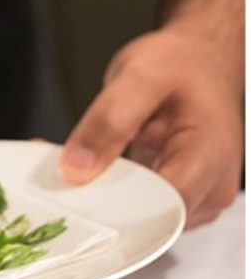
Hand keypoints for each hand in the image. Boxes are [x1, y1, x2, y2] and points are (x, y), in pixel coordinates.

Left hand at [57, 23, 242, 227]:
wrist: (200, 59)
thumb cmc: (181, 63)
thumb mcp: (139, 77)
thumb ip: (107, 122)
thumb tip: (75, 169)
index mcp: (208, 156)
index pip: (161, 210)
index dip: (116, 210)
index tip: (76, 195)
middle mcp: (211, 186)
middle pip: (151, 220)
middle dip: (104, 202)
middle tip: (66, 173)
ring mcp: (199, 196)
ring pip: (146, 219)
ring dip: (109, 197)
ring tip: (87, 163)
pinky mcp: (183, 196)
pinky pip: (146, 208)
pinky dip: (118, 192)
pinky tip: (101, 167)